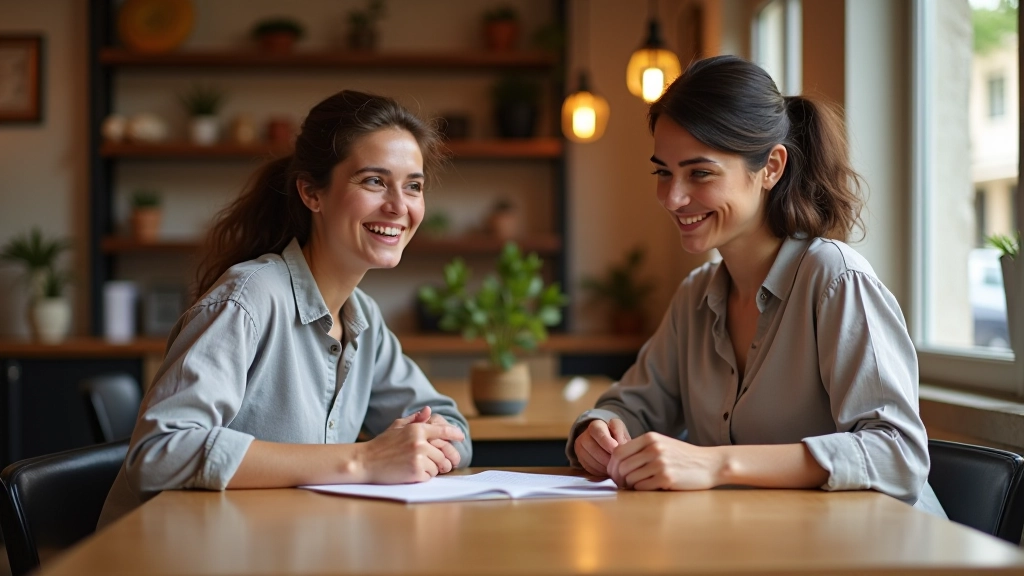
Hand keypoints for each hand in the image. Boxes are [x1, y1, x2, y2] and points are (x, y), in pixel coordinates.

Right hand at [356, 410, 464, 482]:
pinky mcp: (416, 471)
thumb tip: (429, 410)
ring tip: (414, 466)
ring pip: (438, 466)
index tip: (461, 436)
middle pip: (442, 453)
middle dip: (438, 459)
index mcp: (416, 429)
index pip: (443, 430)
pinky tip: (410, 473)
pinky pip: (430, 476)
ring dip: (430, 468)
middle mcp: (420, 442)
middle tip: (428, 462)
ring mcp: (419, 457)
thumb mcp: (397, 427)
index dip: (454, 433)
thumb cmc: (381, 444)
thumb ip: (415, 420)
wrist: (365, 462)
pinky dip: (423, 476)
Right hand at [573, 418, 630, 476]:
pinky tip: (608, 469)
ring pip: (592, 461)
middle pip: (594, 449)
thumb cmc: (613, 433)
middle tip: (619, 462)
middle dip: (608, 458)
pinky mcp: (580, 460)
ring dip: (605, 466)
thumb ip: (620, 434)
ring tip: (615, 466)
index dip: (608, 443)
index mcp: (595, 426)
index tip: (616, 450)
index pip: (599, 434)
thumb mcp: (619, 429)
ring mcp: (580, 449)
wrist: (601, 439)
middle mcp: (584, 436)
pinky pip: (590, 469)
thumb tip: (621, 446)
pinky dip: (600, 471)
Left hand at [607, 432, 724, 490]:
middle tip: (622, 485)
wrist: (710, 464)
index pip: (618, 451)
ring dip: (630, 485)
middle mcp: (653, 449)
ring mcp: (660, 463)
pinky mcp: (667, 478)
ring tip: (637, 486)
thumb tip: (616, 464)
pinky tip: (648, 488)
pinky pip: (642, 487)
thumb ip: (641, 449)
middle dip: (618, 478)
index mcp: (650, 438)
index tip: (614, 474)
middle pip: (621, 466)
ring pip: (630, 478)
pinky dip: (641, 490)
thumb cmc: (684, 457)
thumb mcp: (662, 444)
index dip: (612, 465)